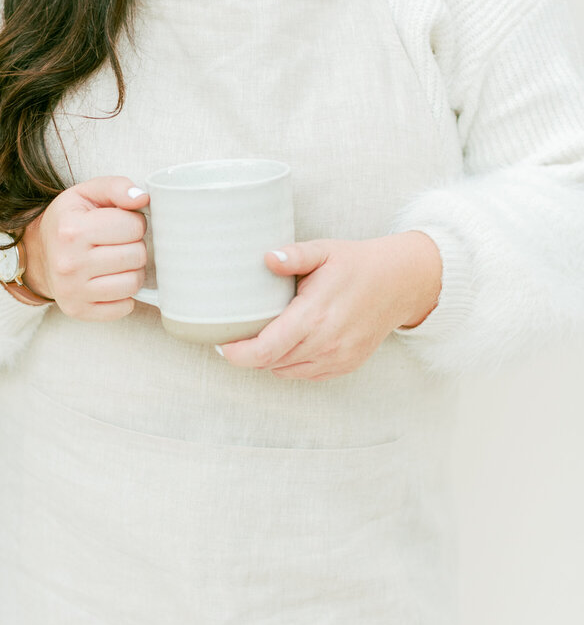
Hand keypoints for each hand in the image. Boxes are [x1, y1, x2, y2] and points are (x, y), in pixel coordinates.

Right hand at [21, 176, 148, 318]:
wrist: (38, 253)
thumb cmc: (70, 221)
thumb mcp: (87, 193)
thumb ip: (116, 187)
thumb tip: (142, 198)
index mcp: (71, 230)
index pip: (133, 226)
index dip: (134, 222)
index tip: (121, 223)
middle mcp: (68, 263)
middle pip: (137, 256)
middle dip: (135, 247)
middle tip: (120, 244)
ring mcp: (72, 291)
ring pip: (133, 283)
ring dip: (133, 271)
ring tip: (119, 262)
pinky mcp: (78, 310)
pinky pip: (124, 307)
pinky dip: (125, 295)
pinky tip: (112, 281)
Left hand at [216, 231, 441, 379]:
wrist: (401, 282)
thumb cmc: (357, 263)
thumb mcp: (324, 250)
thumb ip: (294, 255)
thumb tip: (267, 258)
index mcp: (314, 316)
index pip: (263, 351)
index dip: (237, 354)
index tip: (222, 344)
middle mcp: (326, 343)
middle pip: (270, 363)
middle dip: (248, 354)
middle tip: (235, 337)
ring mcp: (337, 358)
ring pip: (285, 371)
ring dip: (269, 359)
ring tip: (262, 337)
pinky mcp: (346, 365)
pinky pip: (305, 374)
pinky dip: (290, 364)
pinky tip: (288, 344)